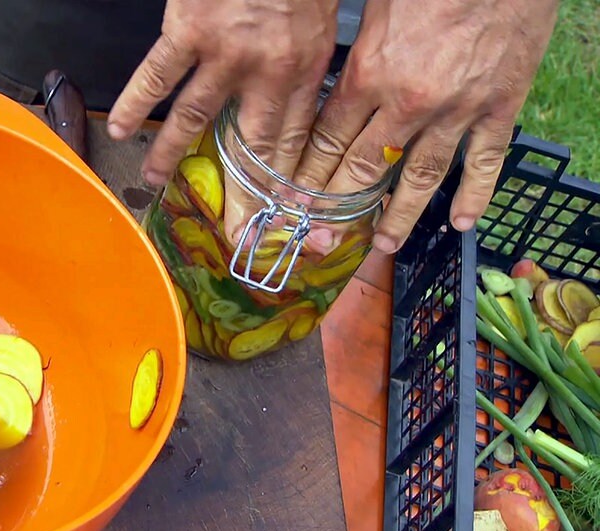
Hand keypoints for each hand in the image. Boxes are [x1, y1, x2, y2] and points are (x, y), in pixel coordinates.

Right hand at [106, 0, 338, 206]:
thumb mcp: (325, 13)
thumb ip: (310, 54)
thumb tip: (302, 91)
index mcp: (304, 66)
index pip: (292, 141)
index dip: (283, 183)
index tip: (277, 217)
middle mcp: (265, 71)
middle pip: (249, 148)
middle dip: (239, 196)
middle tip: (229, 232)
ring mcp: (223, 54)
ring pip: (194, 118)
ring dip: (171, 154)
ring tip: (153, 181)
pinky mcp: (186, 32)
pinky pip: (156, 76)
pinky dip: (134, 102)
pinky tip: (117, 126)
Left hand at [293, 0, 558, 253]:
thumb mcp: (374, 12)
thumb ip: (354, 57)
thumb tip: (331, 90)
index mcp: (369, 74)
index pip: (329, 140)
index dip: (309, 177)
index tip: (294, 203)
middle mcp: (408, 103)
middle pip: (365, 168)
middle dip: (339, 207)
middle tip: (322, 236)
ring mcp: (457, 111)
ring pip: (421, 178)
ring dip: (400, 215)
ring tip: (384, 244)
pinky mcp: (500, 108)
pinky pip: (485, 163)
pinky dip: (475, 195)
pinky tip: (462, 222)